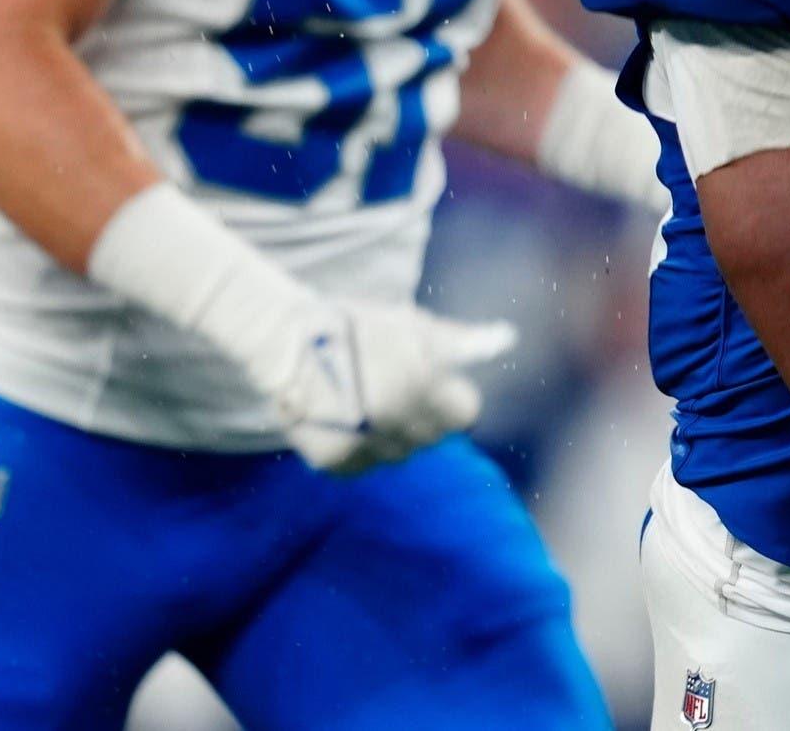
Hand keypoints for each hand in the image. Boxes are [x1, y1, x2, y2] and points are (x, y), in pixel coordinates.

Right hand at [248, 300, 517, 475]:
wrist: (283, 342)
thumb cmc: (356, 326)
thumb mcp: (412, 324)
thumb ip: (461, 340)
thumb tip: (506, 339)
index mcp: (421, 381)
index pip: (465, 414)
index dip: (452, 398)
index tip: (435, 386)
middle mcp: (397, 416)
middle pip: (434, 437)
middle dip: (424, 417)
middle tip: (396, 391)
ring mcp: (365, 442)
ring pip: (401, 455)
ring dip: (394, 436)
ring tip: (369, 405)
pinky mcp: (335, 460)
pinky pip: (365, 465)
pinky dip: (361, 450)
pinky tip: (347, 422)